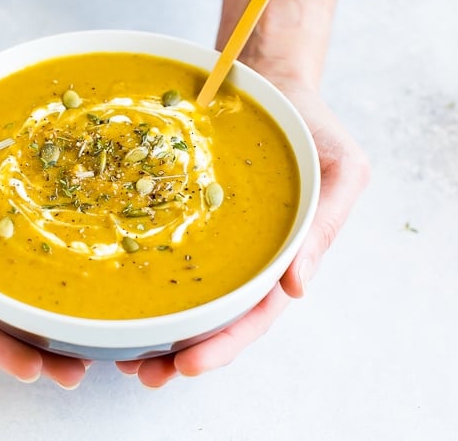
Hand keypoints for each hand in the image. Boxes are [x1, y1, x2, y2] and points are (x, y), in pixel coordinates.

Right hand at [0, 57, 87, 387]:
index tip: (33, 368)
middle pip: (7, 306)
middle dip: (40, 344)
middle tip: (78, 371)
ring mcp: (5, 218)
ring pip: (36, 274)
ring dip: (67, 309)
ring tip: (105, 339)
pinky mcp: (34, 189)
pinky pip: (59, 222)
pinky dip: (81, 248)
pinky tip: (114, 264)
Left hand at [116, 80, 369, 386]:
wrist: (269, 82)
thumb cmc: (312, 127)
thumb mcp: (341, 169)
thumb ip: (325, 225)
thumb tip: (297, 288)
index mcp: (284, 256)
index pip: (256, 312)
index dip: (224, 343)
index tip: (187, 365)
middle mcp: (244, 256)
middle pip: (215, 317)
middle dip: (182, 351)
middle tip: (144, 375)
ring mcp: (212, 238)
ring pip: (186, 295)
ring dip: (158, 330)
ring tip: (124, 357)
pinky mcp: (181, 212)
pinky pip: (159, 248)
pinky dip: (141, 278)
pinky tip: (116, 296)